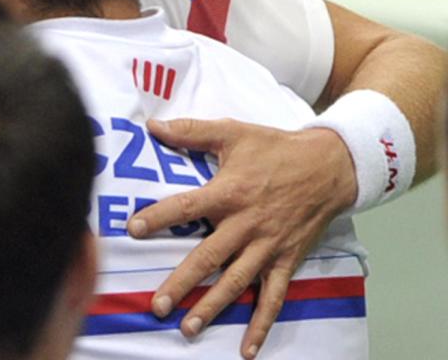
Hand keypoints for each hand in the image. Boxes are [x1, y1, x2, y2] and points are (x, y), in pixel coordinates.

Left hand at [127, 118, 356, 358]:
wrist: (330, 166)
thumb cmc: (275, 148)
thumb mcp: (233, 132)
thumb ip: (191, 131)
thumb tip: (152, 125)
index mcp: (229, 192)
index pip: (187, 206)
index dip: (158, 217)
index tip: (132, 229)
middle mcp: (246, 224)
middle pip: (209, 257)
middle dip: (182, 282)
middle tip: (157, 305)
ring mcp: (268, 246)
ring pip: (237, 282)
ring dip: (213, 307)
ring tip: (188, 327)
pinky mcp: (286, 260)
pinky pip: (273, 297)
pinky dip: (261, 323)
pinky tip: (246, 348)